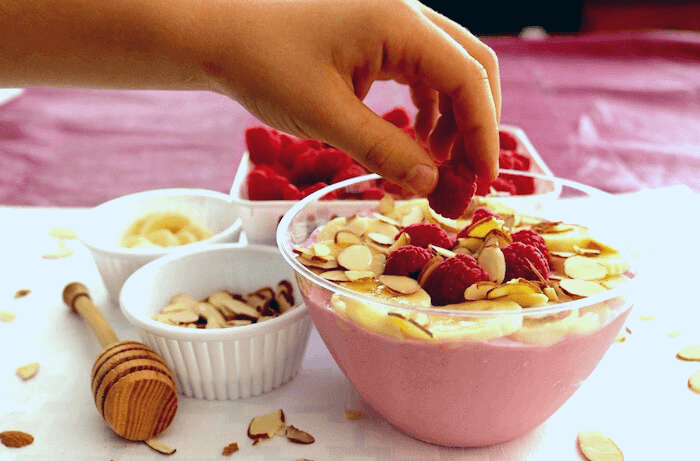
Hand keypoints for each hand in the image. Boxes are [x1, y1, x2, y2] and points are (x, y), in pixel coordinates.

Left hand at [197, 0, 500, 195]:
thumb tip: (432, 185)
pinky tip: (416, 136)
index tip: (483, 180)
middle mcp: (405, 13)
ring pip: (447, 67)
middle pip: (470, 65)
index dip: (484, 132)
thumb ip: (384, 151)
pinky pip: (419, 67)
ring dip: (452, 116)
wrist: (218, 33)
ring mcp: (390, 19)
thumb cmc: (263, 65)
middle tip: (468, 174)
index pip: (468, 77)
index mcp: (399, 23)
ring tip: (437, 163)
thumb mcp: (326, 117)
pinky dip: (427, 104)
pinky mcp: (375, 31)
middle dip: (476, 122)